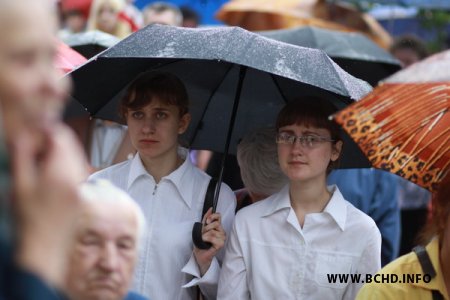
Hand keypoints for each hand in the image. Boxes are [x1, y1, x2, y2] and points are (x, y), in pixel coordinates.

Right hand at [12, 124, 87, 286]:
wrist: (45, 246)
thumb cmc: (29, 218)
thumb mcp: (19, 185)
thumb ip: (22, 156)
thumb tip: (24, 135)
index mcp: (61, 171)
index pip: (61, 136)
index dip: (46, 130)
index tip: (33, 133)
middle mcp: (76, 175)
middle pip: (71, 143)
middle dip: (53, 139)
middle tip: (35, 146)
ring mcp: (81, 184)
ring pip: (75, 154)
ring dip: (60, 151)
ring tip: (40, 159)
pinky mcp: (81, 192)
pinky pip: (77, 168)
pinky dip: (65, 163)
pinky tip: (49, 173)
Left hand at [193, 208, 225, 275]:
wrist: (199, 254)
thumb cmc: (201, 243)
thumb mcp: (202, 228)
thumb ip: (206, 218)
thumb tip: (211, 208)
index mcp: (218, 227)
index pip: (219, 216)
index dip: (212, 216)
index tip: (206, 221)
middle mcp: (222, 232)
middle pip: (216, 223)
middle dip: (206, 228)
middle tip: (203, 234)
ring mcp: (222, 238)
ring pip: (212, 231)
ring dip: (204, 235)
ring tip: (203, 239)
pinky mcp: (220, 244)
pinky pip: (212, 237)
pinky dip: (205, 239)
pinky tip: (205, 242)